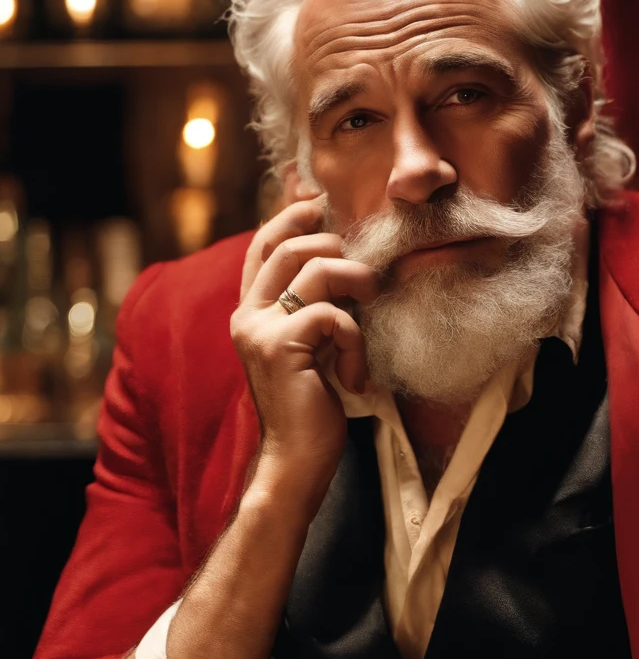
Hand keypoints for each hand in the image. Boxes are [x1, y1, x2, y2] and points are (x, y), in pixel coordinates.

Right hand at [231, 193, 381, 505]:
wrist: (297, 459)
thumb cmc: (312, 408)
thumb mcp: (313, 348)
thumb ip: (314, 308)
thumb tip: (342, 263)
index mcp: (251, 311)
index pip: (264, 244)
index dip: (289, 214)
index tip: (319, 199)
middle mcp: (247, 314)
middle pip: (289, 244)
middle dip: (336, 248)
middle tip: (365, 281)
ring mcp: (259, 328)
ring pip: (316, 269)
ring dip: (357, 283)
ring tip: (371, 309)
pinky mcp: (281, 346)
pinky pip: (334, 315)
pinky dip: (356, 341)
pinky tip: (355, 376)